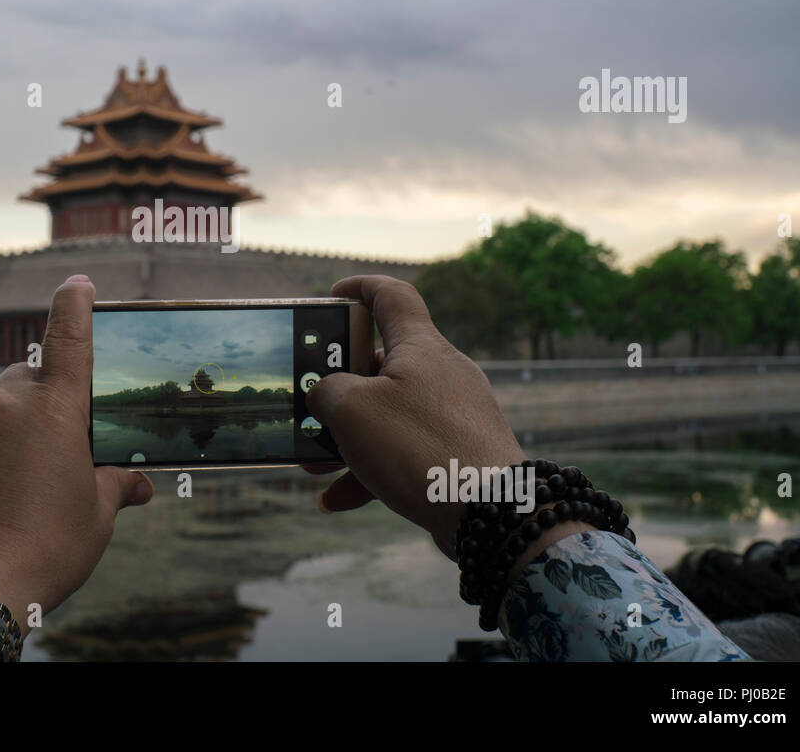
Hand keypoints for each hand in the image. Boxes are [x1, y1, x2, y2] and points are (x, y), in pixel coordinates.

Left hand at [0, 275, 152, 632]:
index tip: (76, 284)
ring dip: (11, 436)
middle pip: (28, 380)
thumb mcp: (95, 516)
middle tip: (61, 445)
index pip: (67, 336)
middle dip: (45, 400)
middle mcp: (2, 406)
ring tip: (23, 490)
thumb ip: (114, 486)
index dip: (74, 305)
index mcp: (51, 408)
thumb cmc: (44, 549)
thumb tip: (136, 484)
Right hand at [306, 275, 524, 558]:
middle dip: (338, 388)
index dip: (360, 288)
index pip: (392, 296)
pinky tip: (340, 499)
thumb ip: (326, 391)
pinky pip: (407, 450)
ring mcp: (454, 413)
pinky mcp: (460, 450)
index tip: (334, 296)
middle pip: (381, 363)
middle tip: (308, 406)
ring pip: (389, 414)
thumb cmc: (419, 448)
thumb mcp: (351, 410)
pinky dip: (372, 469)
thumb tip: (326, 397)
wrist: (490, 512)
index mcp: (420, 346)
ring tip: (315, 466)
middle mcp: (442, 372)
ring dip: (348, 437)